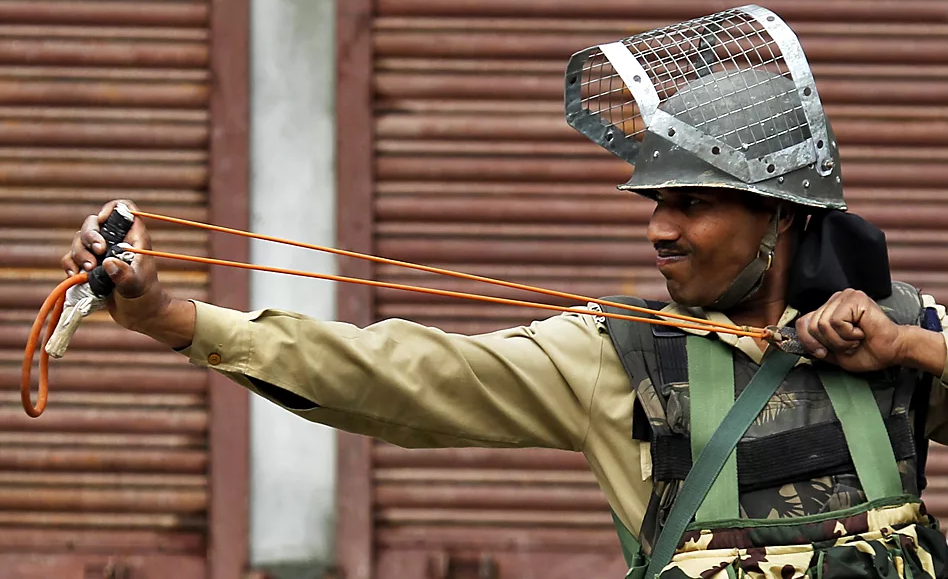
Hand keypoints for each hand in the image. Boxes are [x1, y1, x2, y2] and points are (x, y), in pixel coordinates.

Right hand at [62, 200, 194, 347]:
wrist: (141, 317)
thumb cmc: (146, 299)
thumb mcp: (137, 287)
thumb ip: (124, 275)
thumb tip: (108, 263)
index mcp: (134, 239)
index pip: (124, 209)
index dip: (112, 209)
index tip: (103, 220)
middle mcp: (116, 242)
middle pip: (94, 223)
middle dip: (89, 236)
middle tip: (97, 252)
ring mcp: (102, 254)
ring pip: (80, 241)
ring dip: (78, 253)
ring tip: (87, 271)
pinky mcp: (91, 267)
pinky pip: (72, 258)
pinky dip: (70, 265)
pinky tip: (76, 277)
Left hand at [794, 289, 905, 372]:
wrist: (892, 351)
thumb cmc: (867, 351)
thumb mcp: (832, 353)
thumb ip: (815, 346)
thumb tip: (794, 343)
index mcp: (828, 310)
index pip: (802, 323)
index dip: (808, 341)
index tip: (821, 353)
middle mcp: (834, 300)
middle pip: (811, 325)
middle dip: (828, 343)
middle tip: (849, 344)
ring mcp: (844, 296)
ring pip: (822, 324)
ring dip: (840, 340)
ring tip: (856, 338)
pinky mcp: (854, 298)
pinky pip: (836, 322)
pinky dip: (847, 334)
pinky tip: (861, 331)